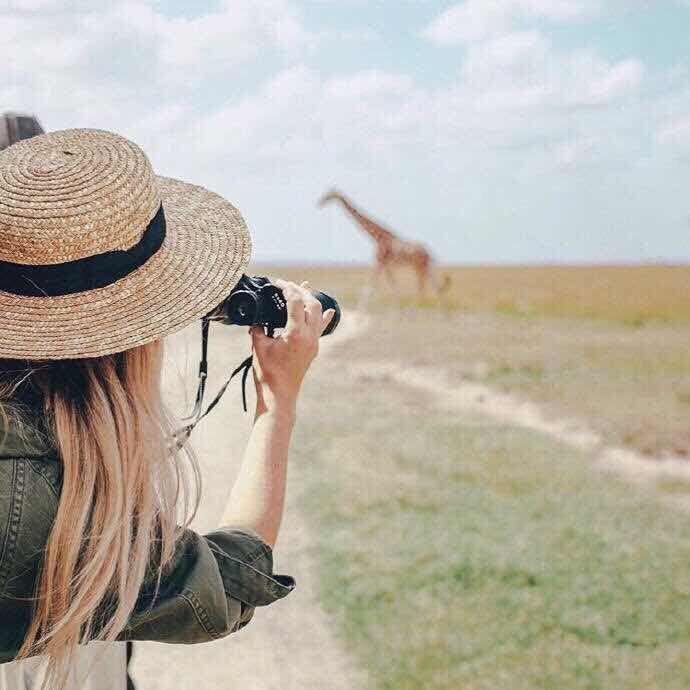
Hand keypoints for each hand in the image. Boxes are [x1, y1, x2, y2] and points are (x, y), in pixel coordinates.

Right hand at [250, 280, 334, 418]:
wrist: (279, 395)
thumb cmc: (267, 373)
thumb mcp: (258, 346)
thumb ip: (257, 328)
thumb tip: (256, 316)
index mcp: (295, 333)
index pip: (295, 301)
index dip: (287, 288)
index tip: (277, 282)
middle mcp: (309, 336)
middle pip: (311, 303)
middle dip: (300, 290)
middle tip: (287, 285)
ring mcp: (314, 343)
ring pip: (318, 314)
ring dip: (310, 299)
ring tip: (304, 287)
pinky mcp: (314, 348)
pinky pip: (322, 328)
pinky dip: (324, 317)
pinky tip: (329, 310)